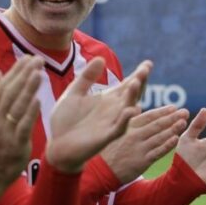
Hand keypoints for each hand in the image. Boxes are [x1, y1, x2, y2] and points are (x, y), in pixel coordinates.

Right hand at [0, 56, 43, 197]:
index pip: (3, 86)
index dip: (16, 71)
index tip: (29, 58)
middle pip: (10, 92)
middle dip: (24, 75)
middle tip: (38, 60)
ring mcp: (4, 130)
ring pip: (16, 106)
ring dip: (27, 89)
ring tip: (38, 73)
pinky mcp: (15, 142)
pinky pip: (22, 125)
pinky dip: (29, 113)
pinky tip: (38, 101)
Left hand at [45, 58, 147, 173]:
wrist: (57, 146)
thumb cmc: (66, 121)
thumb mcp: (74, 94)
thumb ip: (87, 78)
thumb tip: (101, 58)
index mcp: (108, 99)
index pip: (127, 85)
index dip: (138, 74)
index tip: (148, 63)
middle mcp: (114, 110)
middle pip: (132, 94)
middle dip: (140, 82)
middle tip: (146, 69)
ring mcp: (112, 123)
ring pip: (128, 108)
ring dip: (132, 96)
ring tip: (135, 83)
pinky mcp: (106, 136)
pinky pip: (119, 128)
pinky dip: (125, 119)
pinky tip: (130, 110)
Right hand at [100, 105, 189, 182]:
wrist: (102, 171)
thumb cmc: (110, 150)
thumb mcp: (116, 132)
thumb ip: (129, 121)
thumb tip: (139, 108)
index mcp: (128, 127)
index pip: (148, 116)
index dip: (162, 111)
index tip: (174, 107)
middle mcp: (134, 136)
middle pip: (156, 124)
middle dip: (172, 117)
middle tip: (185, 112)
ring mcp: (139, 148)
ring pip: (159, 137)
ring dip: (173, 129)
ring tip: (183, 122)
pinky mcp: (142, 161)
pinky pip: (158, 152)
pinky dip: (167, 145)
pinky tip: (176, 139)